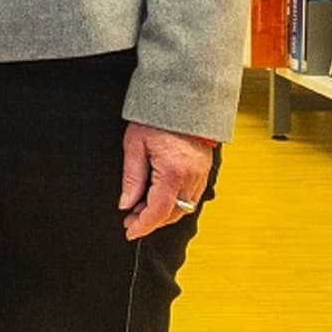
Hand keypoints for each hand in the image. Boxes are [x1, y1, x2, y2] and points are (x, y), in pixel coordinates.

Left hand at [120, 121, 217, 241]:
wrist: (184, 100)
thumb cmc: (157, 118)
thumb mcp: (135, 146)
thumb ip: (132, 178)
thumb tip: (126, 204)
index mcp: (172, 172)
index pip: (158, 211)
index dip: (143, 226)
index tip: (130, 231)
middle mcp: (191, 177)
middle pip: (173, 214)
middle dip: (151, 221)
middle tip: (131, 218)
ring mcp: (201, 175)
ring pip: (184, 208)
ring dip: (164, 213)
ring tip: (143, 207)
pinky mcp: (205, 171)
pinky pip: (192, 196)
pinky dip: (176, 202)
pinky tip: (161, 197)